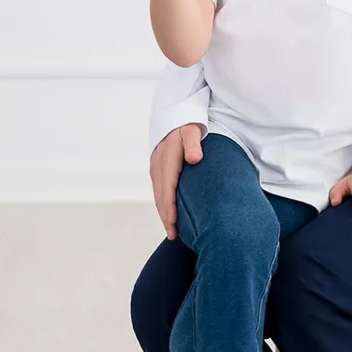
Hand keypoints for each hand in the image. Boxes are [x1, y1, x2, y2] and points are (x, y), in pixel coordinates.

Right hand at [149, 123, 204, 238]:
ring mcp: (156, 168)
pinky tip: (169, 214)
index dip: (169, 207)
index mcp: (167, 159)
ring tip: (171, 230)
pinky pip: (159, 190)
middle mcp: (158, 166)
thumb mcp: (192, 130)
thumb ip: (194, 144)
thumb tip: (195, 159)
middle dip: (165, 217)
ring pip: (158, 195)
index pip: (167, 188)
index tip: (173, 223)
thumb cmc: (187, 125)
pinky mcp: (158, 169)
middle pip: (160, 196)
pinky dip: (163, 204)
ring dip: (163, 213)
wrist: (174, 116)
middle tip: (173, 235)